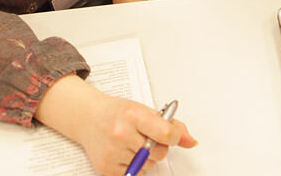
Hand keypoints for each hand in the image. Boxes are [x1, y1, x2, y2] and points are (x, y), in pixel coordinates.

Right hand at [36, 75, 196, 175]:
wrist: (89, 118)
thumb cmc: (118, 113)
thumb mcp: (145, 110)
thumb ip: (171, 125)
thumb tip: (191, 141)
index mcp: (133, 115)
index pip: (166, 133)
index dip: (174, 137)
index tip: (172, 136)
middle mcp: (121, 134)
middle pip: (158, 153)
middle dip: (159, 148)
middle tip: (148, 138)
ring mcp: (113, 152)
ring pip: (148, 165)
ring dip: (146, 158)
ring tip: (133, 144)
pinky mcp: (106, 168)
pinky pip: (134, 174)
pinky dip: (135, 167)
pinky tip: (126, 153)